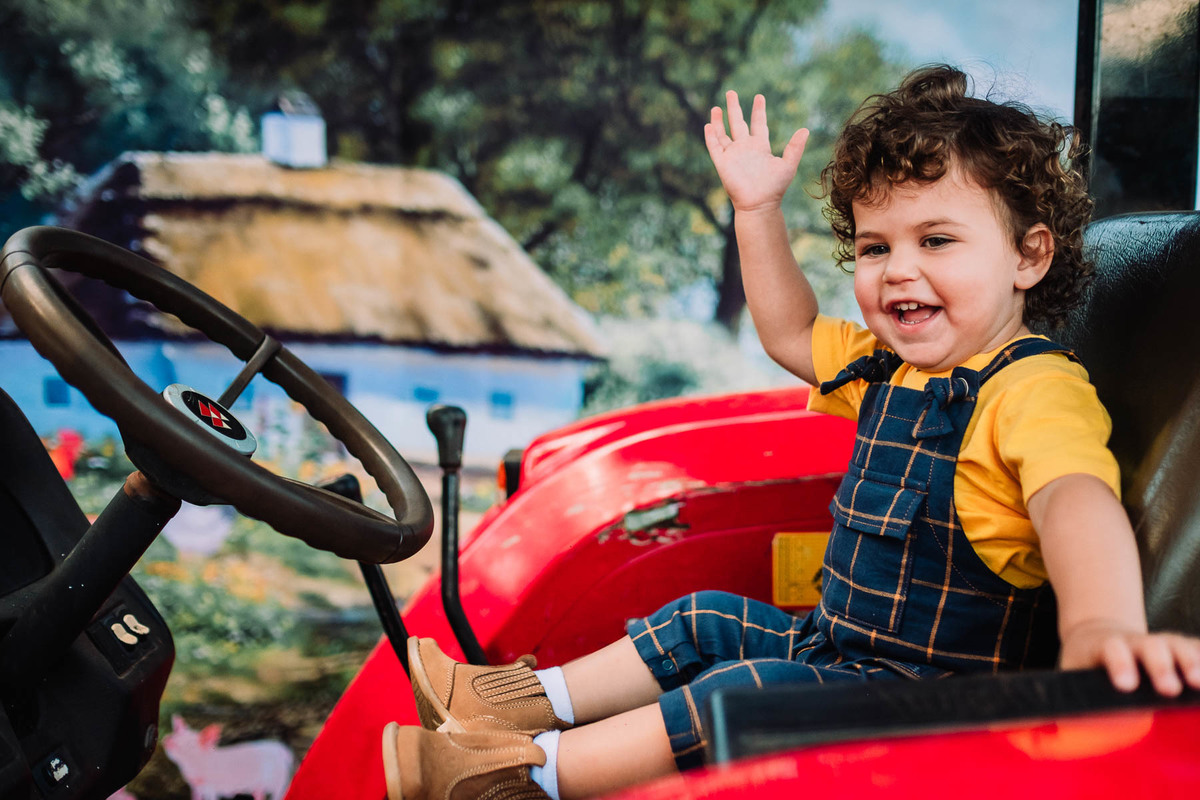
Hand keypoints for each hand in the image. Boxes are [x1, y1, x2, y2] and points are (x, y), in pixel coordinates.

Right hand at [704, 91, 808, 213]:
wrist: (759, 204)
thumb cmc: (775, 187)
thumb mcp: (788, 165)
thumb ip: (795, 147)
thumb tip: (805, 129)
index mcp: (760, 147)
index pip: (758, 124)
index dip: (758, 110)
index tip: (759, 96)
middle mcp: (745, 148)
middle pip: (737, 123)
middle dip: (735, 108)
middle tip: (731, 92)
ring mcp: (733, 155)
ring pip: (723, 133)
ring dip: (719, 120)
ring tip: (717, 107)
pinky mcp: (722, 163)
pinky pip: (714, 146)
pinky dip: (711, 136)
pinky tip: (709, 125)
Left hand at [1060, 623, 1199, 695]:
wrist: (1098, 633)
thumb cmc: (1084, 663)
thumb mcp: (1068, 673)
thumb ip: (1062, 699)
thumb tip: (1035, 732)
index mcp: (1105, 646)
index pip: (1112, 650)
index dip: (1119, 665)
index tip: (1125, 686)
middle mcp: (1135, 642)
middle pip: (1150, 647)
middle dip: (1159, 666)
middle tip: (1169, 689)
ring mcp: (1159, 643)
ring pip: (1177, 646)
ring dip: (1190, 662)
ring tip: (1198, 684)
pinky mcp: (1178, 648)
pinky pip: (1195, 649)